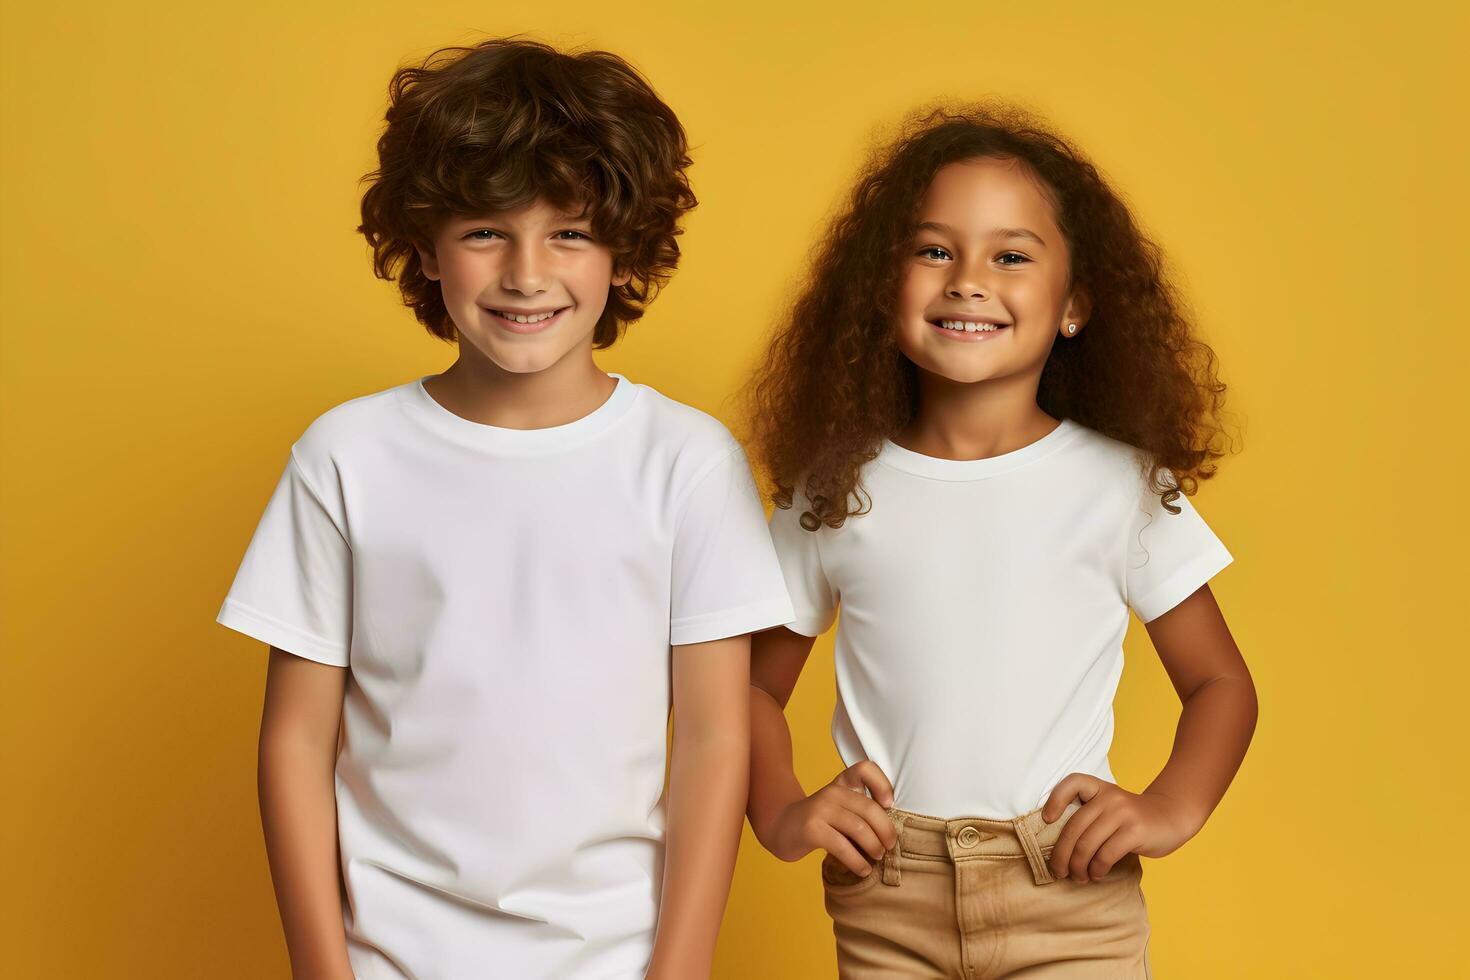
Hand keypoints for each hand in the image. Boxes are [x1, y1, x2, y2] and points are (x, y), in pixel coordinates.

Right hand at [763, 761, 896, 875]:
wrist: (781, 827)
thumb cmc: (820, 821)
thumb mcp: (841, 809)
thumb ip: (862, 811)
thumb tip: (892, 834)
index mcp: (842, 783)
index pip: (865, 768)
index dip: (882, 784)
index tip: (889, 805)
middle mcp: (832, 792)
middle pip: (869, 807)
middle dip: (886, 830)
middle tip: (889, 846)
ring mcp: (820, 809)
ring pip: (859, 828)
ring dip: (873, 847)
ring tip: (877, 858)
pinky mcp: (811, 829)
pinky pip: (842, 846)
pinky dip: (857, 862)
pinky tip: (862, 870)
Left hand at [1042, 774, 1197, 882]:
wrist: (1172, 816)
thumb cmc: (1133, 819)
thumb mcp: (1110, 808)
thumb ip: (1090, 817)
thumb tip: (1060, 850)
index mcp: (1099, 788)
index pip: (1073, 782)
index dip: (1055, 799)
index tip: (1047, 820)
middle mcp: (1109, 797)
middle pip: (1074, 826)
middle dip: (1061, 854)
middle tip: (1059, 871)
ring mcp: (1123, 813)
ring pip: (1087, 844)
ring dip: (1078, 866)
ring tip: (1079, 877)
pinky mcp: (1135, 831)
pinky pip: (1106, 854)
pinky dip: (1097, 869)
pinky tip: (1096, 874)